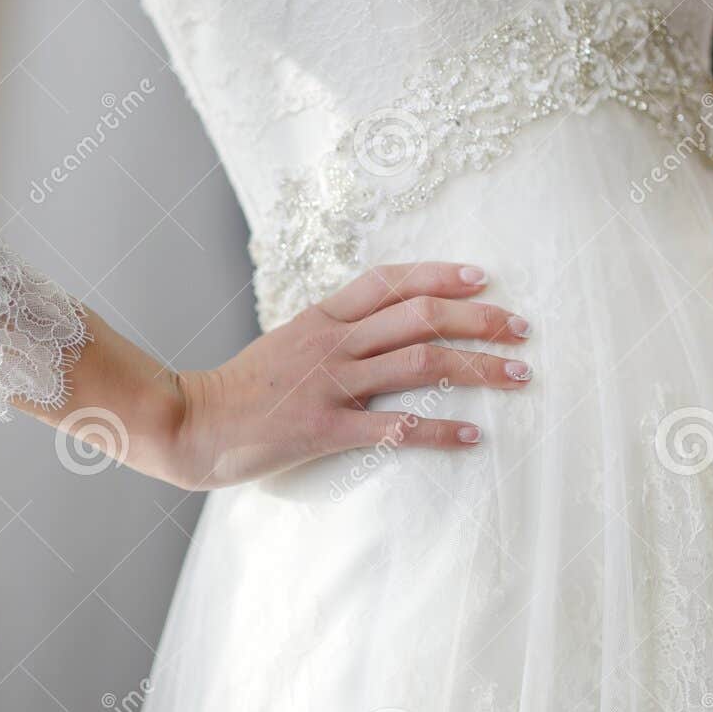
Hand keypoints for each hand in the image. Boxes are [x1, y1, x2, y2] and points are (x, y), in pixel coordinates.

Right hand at [145, 263, 532, 489]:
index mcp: (322, 316)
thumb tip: (378, 328)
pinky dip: (438, 431)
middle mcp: (332, 342)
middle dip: (479, 319)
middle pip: (421, 318)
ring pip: (420, 364)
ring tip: (518, 375)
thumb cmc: (241, 388)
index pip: (392, 282)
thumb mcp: (286, 342)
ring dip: (477, 369)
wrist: (191, 422)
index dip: (441, 275)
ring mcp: (330, 384)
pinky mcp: (324, 429)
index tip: (484, 279)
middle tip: (521, 328)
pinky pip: (393, 428)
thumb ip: (331, 332)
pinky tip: (472, 436)